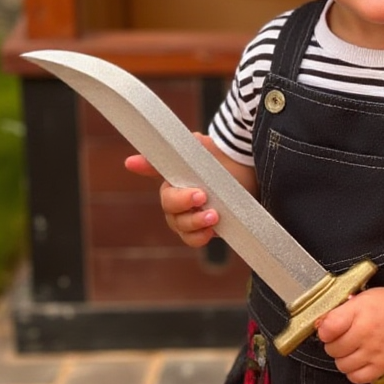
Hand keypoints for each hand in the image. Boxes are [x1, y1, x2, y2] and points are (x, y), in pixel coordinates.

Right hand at [125, 133, 221, 247]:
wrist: (248, 174)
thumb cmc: (223, 161)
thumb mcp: (206, 149)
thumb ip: (186, 146)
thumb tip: (156, 144)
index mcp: (174, 175)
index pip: (153, 170)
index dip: (144, 166)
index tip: (135, 163)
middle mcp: (177, 197)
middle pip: (168, 205)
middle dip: (182, 201)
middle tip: (201, 196)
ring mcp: (188, 216)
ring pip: (180, 225)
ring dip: (194, 221)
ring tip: (213, 215)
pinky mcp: (203, 229)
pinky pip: (192, 239)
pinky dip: (199, 237)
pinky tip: (211, 231)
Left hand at [316, 288, 383, 383]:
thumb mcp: (366, 298)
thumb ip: (343, 310)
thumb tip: (320, 323)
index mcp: (360, 310)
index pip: (327, 328)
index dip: (324, 330)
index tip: (329, 329)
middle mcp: (367, 331)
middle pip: (332, 349)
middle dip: (334, 344)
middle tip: (343, 339)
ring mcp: (375, 350)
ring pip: (342, 365)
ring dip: (343, 359)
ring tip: (353, 349)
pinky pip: (357, 377)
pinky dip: (354, 372)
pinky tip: (360, 361)